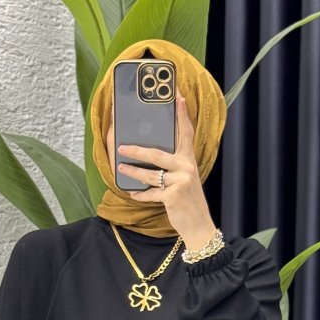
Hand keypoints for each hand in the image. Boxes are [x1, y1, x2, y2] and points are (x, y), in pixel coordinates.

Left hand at [115, 90, 218, 249]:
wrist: (199, 225)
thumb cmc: (188, 200)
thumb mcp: (184, 178)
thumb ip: (173, 165)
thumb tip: (150, 154)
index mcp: (188, 159)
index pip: (185, 131)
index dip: (181, 112)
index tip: (176, 94)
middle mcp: (186, 166)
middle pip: (157, 152)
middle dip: (137, 150)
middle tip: (121, 146)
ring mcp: (181, 181)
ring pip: (151, 173)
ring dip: (133, 172)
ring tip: (120, 167)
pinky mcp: (174, 196)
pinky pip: (151, 193)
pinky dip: (141, 195)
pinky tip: (132, 193)